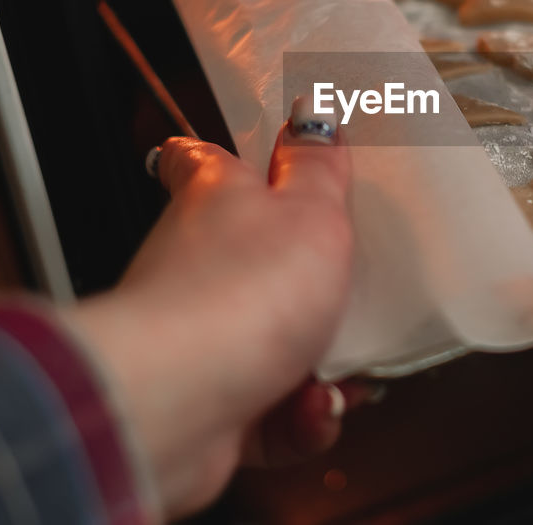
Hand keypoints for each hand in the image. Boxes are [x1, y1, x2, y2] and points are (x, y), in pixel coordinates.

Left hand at [66, 99, 357, 517]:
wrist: (178, 403)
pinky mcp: (208, 406)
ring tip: (344, 373)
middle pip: (251, 260)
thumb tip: (313, 113)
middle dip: (312, 284)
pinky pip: (273, 412)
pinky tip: (318, 410)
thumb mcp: (309, 212)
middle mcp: (195, 266)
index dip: (219, 156)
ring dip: (324, 364)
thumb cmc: (235, 294)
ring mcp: (199, 339)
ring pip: (274, 346)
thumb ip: (316, 167)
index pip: (200, 162)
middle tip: (354, 287)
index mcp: (215, 201)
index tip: (248, 156)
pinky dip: (304, 418)